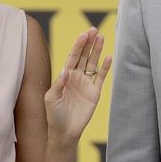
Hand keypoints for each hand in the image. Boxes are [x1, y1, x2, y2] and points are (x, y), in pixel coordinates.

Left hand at [44, 27, 111, 145]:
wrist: (65, 131)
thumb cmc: (54, 115)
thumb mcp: (51, 98)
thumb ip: (59, 84)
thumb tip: (66, 70)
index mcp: (65, 75)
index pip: (73, 56)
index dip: (78, 45)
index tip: (84, 34)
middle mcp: (76, 76)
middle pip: (84, 56)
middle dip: (89, 43)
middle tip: (94, 30)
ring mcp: (86, 83)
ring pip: (93, 63)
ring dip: (97, 51)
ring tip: (102, 38)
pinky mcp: (95, 92)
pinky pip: (101, 77)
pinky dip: (105, 67)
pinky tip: (108, 57)